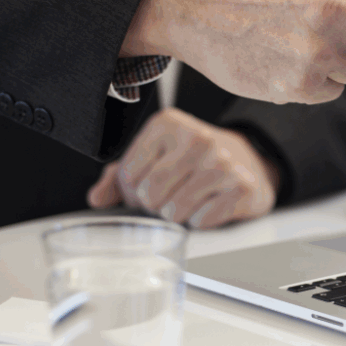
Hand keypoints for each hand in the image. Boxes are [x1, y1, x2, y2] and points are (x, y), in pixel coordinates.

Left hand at [87, 108, 278, 228]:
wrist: (248, 161)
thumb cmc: (193, 161)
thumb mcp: (154, 156)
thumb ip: (119, 175)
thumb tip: (97, 198)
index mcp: (168, 124)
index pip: (127, 175)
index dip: (134, 189)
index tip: (151, 182)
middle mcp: (197, 138)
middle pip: (149, 195)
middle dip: (155, 204)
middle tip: (171, 194)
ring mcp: (222, 162)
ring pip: (173, 212)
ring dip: (178, 214)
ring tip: (191, 197)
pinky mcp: (242, 187)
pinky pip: (202, 221)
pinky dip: (202, 220)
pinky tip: (211, 202)